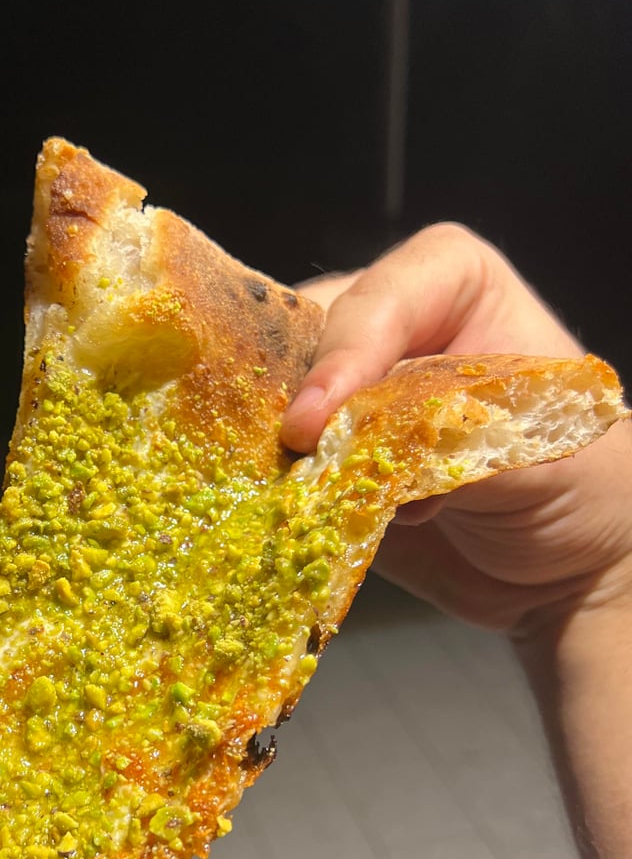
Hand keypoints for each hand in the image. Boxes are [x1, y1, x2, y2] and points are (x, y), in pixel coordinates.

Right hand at [279, 223, 631, 635]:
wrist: (569, 571)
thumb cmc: (582, 486)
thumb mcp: (534, 445)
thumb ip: (447, 430)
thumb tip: (356, 441)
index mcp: (454, 286)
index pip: (382, 297)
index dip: (346, 352)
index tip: (317, 420)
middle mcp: (391, 329)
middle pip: (309, 337)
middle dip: (297, 396)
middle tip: (291, 453)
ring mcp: (349, 394)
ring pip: (278, 398)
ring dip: (279, 447)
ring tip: (301, 491)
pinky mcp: (324, 458)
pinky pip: (275, 461)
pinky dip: (278, 488)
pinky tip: (303, 514)